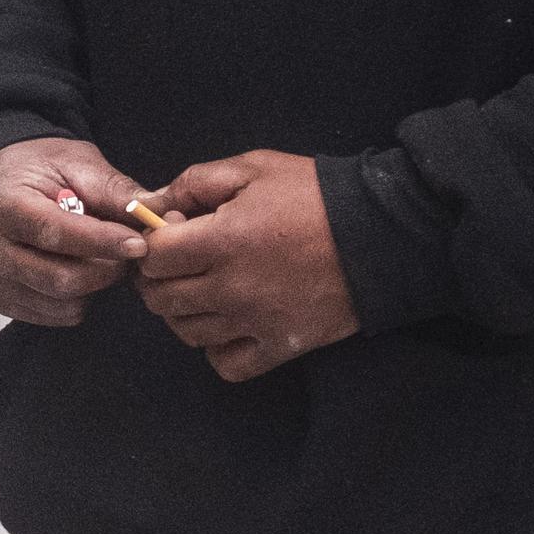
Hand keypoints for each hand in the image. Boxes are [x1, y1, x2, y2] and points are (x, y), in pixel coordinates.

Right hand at [0, 136, 150, 328]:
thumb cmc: (39, 170)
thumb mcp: (75, 163)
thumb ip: (114, 189)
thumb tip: (157, 212)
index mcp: (4, 205)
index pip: (55, 233)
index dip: (101, 242)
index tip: (139, 244)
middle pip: (61, 279)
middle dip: (108, 269)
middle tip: (129, 249)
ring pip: (64, 303)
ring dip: (96, 285)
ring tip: (102, 255)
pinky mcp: (3, 300)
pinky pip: (57, 315)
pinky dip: (81, 298)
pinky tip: (80, 268)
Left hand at [134, 150, 361, 381]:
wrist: (382, 234)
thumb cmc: (315, 195)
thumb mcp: (253, 168)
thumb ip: (194, 183)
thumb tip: (151, 204)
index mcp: (222, 240)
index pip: (152, 257)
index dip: (151, 244)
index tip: (168, 236)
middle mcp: (232, 287)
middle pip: (162, 299)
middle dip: (159, 279)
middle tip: (178, 264)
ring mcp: (256, 321)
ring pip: (187, 332)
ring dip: (184, 313)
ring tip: (201, 290)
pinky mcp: (283, 345)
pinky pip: (227, 365)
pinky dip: (218, 349)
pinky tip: (227, 324)